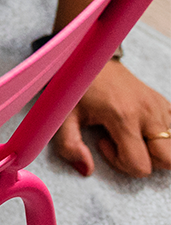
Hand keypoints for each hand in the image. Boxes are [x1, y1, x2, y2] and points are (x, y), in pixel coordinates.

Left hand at [51, 58, 170, 176]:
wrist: (90, 55)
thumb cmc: (76, 84)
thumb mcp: (63, 113)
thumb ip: (69, 144)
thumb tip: (87, 170)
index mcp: (123, 116)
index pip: (140, 165)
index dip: (121, 163)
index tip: (102, 142)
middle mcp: (147, 112)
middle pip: (168, 160)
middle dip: (147, 161)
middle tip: (122, 143)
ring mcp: (159, 107)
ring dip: (155, 150)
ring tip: (130, 134)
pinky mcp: (164, 103)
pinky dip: (163, 137)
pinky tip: (140, 127)